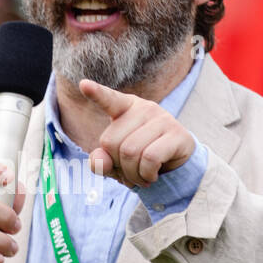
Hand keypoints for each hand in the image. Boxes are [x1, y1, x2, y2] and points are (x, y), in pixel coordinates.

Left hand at [78, 79, 194, 188]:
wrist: (176, 166)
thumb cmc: (140, 159)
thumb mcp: (115, 163)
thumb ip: (101, 162)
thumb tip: (99, 160)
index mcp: (125, 108)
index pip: (109, 99)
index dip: (97, 93)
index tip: (84, 85)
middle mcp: (144, 108)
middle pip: (112, 142)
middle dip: (117, 166)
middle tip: (130, 172)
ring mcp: (163, 118)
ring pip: (131, 152)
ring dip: (132, 175)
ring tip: (141, 177)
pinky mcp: (178, 134)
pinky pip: (150, 158)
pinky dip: (146, 174)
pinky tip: (151, 175)